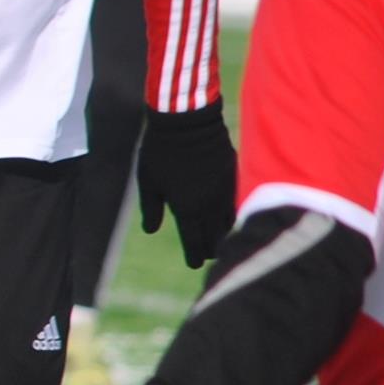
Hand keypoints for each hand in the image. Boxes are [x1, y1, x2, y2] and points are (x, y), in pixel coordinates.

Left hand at [133, 100, 238, 268]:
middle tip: (208, 256)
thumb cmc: (160, 151)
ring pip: (229, 221)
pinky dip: (232, 214)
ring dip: (224, 233)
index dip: (194, 255)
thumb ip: (151, 208)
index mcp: (187, 208)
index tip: (194, 264)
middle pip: (214, 236)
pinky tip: (230, 217)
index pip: (194, 240)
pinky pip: (235, 202)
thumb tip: (150, 231)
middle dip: (211, 248)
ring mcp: (224, 190)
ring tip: (220, 241)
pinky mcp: (233, 175)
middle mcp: (209, 204)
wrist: (186, 121)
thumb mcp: (148, 181)